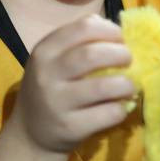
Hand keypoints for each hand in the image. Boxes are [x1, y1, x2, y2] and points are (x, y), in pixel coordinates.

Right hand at [9, 15, 134, 154]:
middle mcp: (47, 74)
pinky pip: (108, 113)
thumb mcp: (52, 60)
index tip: (120, 39)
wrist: (30, 132)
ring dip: (126, 84)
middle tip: (129, 60)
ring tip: (129, 86)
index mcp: (45, 50)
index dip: (109, 30)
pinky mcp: (71, 127)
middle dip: (120, 54)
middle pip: (93, 55)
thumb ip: (78, 42)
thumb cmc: (50, 88)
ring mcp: (58, 102)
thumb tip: (115, 31)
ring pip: (104, 86)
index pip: (84, 28)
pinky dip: (121, 108)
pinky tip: (119, 107)